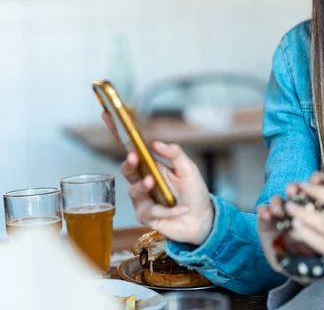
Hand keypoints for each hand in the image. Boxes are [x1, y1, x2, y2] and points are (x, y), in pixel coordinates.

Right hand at [102, 112, 213, 245]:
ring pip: (133, 190)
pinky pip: (150, 211)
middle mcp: (144, 181)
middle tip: (134, 157)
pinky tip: (181, 209)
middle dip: (128, 163)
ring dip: (142, 186)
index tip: (108, 116)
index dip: (119, 134)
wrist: (201, 219)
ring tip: (153, 182)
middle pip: (128, 169)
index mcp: (153, 166)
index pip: (133, 148)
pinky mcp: (146, 216)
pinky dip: (167, 210)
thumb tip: (156, 143)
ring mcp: (143, 199)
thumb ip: (175, 154)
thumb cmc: (194, 193)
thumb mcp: (189, 169)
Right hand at [257, 190, 321, 284]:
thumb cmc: (316, 261)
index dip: (317, 183)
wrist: (297, 272)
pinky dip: (263, 210)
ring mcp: (282, 215)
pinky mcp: (266, 223)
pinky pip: (263, 211)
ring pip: (279, 200)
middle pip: (296, 192)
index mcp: (317, 212)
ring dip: (278, 201)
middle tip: (293, 190)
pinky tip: (266, 215)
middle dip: (294, 188)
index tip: (316, 180)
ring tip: (278, 211)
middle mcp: (298, 210)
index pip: (317, 191)